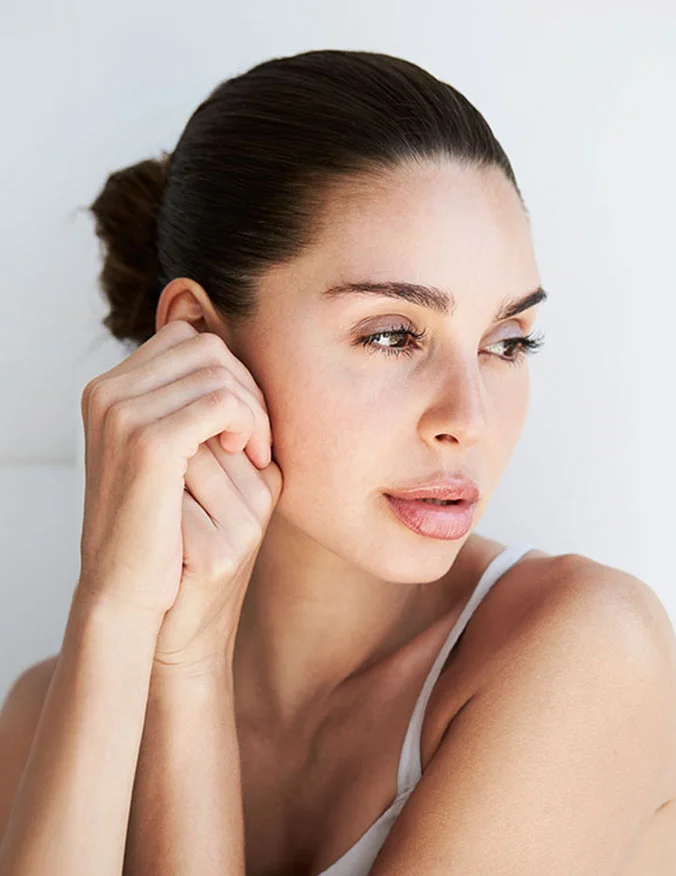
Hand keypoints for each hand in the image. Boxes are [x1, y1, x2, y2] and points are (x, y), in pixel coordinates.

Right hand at [76, 319, 281, 641]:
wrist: (127, 588)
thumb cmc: (155, 526)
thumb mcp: (166, 456)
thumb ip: (186, 407)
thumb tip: (238, 370)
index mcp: (109, 390)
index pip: (187, 340)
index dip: (227, 372)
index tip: (242, 422)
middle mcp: (108, 392)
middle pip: (206, 347)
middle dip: (245, 387)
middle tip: (257, 441)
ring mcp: (124, 413)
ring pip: (219, 371)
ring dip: (253, 409)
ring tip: (255, 455)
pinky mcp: (149, 442)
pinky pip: (222, 402)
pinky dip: (250, 424)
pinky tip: (251, 458)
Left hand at [152, 433, 281, 675]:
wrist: (168, 628)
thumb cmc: (176, 550)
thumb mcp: (199, 490)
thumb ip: (199, 439)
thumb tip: (171, 382)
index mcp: (266, 473)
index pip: (216, 414)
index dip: (174, 440)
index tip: (166, 475)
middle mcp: (264, 496)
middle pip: (198, 435)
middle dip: (164, 461)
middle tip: (160, 500)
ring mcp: (246, 526)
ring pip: (183, 462)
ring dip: (156, 484)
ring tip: (163, 522)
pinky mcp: (220, 555)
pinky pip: (170, 504)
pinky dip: (150, 513)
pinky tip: (158, 542)